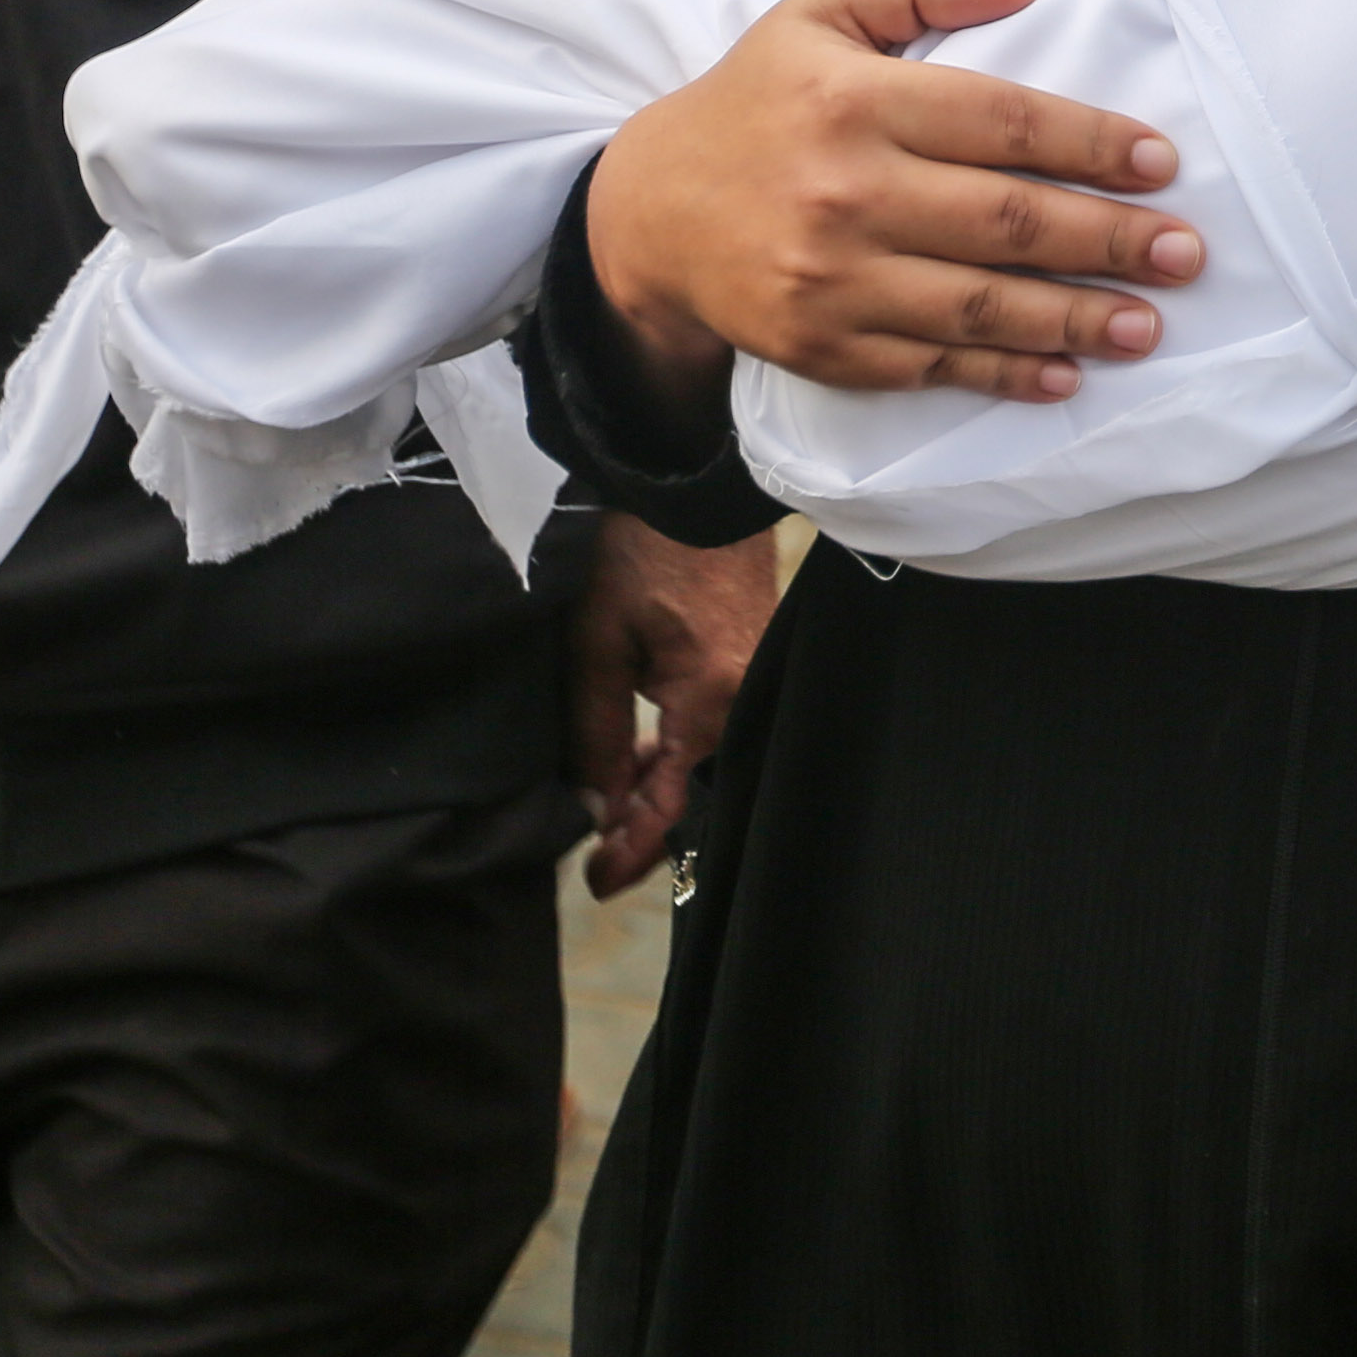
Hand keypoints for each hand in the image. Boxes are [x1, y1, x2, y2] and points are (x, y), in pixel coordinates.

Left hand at [567, 514, 779, 896]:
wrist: (691, 475)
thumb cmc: (636, 550)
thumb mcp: (596, 644)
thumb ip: (596, 735)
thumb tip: (595, 812)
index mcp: (713, 700)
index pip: (673, 802)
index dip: (633, 849)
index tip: (595, 882)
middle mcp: (749, 698)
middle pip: (700, 789)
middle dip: (650, 827)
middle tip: (600, 859)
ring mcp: (760, 677)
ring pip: (708, 758)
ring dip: (663, 788)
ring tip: (614, 812)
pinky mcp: (757, 658)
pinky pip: (719, 725)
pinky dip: (682, 750)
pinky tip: (648, 758)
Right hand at [584, 0, 1200, 402]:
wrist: (651, 214)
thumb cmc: (757, 102)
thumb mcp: (816, 13)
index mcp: (853, 100)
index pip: (999, 121)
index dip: (1090, 143)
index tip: (1161, 163)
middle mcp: (845, 192)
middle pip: (1004, 220)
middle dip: (1108, 239)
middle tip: (1187, 252)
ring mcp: (833, 281)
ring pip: (978, 304)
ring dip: (1076, 319)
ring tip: (1150, 323)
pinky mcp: (824, 348)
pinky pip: (932, 364)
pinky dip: (1004, 373)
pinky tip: (1066, 373)